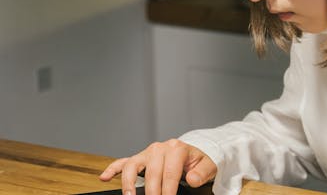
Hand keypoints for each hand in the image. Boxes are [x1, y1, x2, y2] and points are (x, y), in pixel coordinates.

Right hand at [99, 139, 216, 194]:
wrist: (193, 153)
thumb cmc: (199, 161)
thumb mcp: (208, 165)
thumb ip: (202, 172)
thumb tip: (191, 179)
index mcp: (177, 149)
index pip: (170, 173)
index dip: (168, 191)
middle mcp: (160, 148)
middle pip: (152, 173)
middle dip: (152, 192)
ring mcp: (148, 153)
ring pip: (133, 165)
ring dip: (129, 183)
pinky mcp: (139, 158)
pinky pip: (123, 162)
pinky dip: (113, 169)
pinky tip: (104, 177)